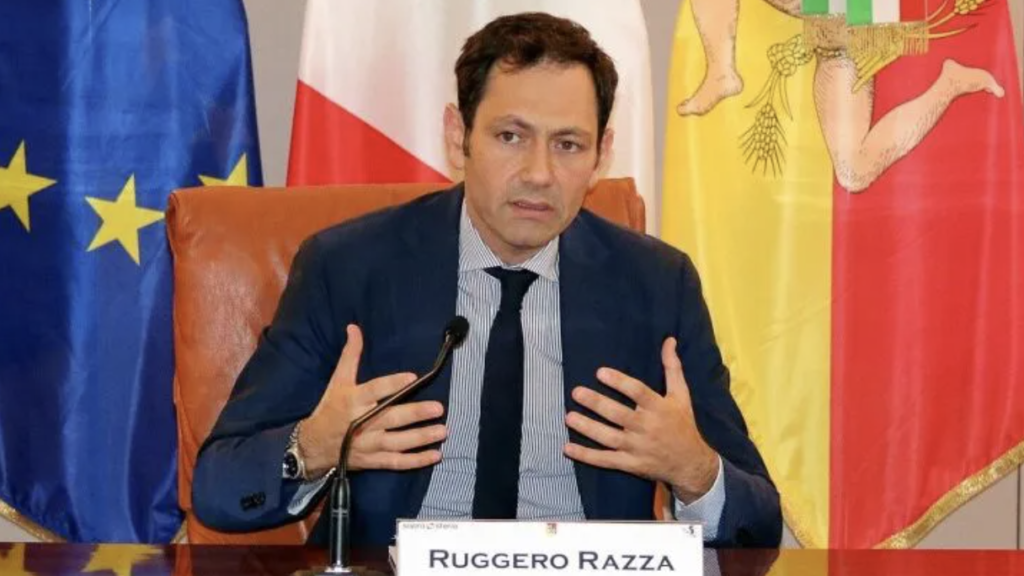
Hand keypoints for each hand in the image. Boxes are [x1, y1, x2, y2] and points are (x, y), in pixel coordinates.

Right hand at [299, 324, 446, 476]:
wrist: (313, 445)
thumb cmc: (329, 409)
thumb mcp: (337, 380)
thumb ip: (350, 355)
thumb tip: (354, 328)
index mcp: (353, 400)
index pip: (375, 390)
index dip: (392, 384)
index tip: (412, 378)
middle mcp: (361, 423)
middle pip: (391, 417)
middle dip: (415, 414)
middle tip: (438, 408)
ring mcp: (368, 444)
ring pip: (397, 442)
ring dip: (421, 437)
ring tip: (442, 430)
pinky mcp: (372, 460)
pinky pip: (396, 462)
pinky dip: (416, 461)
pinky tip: (435, 455)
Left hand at [564, 337, 718, 502]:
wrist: (692, 464)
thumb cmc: (683, 424)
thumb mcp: (681, 395)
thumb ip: (672, 367)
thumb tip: (669, 340)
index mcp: (659, 408)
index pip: (638, 392)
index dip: (619, 382)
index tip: (600, 372)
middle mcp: (647, 428)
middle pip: (619, 414)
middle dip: (597, 403)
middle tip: (576, 392)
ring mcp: (638, 448)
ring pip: (609, 437)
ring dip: (588, 428)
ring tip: (569, 417)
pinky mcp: (631, 464)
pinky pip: (606, 460)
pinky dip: (586, 456)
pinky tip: (568, 448)